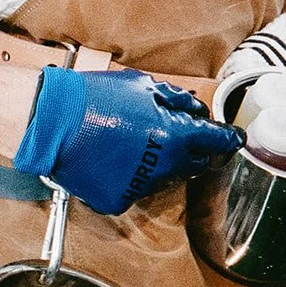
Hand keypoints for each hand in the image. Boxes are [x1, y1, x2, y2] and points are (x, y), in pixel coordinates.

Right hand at [12, 67, 243, 215]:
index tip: (235, 139)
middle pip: (194, 165)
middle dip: (191, 151)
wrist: (50, 120)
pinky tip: (113, 160)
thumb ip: (177, 100)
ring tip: (130, 143)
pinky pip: (135, 191)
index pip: (217, 142)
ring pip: (164, 179)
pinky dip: (129, 178)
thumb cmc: (96, 97)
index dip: (228, 139)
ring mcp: (141, 187)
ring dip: (158, 164)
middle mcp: (163, 166)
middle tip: (173, 135)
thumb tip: (198, 110)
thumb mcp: (142, 86)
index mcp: (175, 136)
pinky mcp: (119, 200)